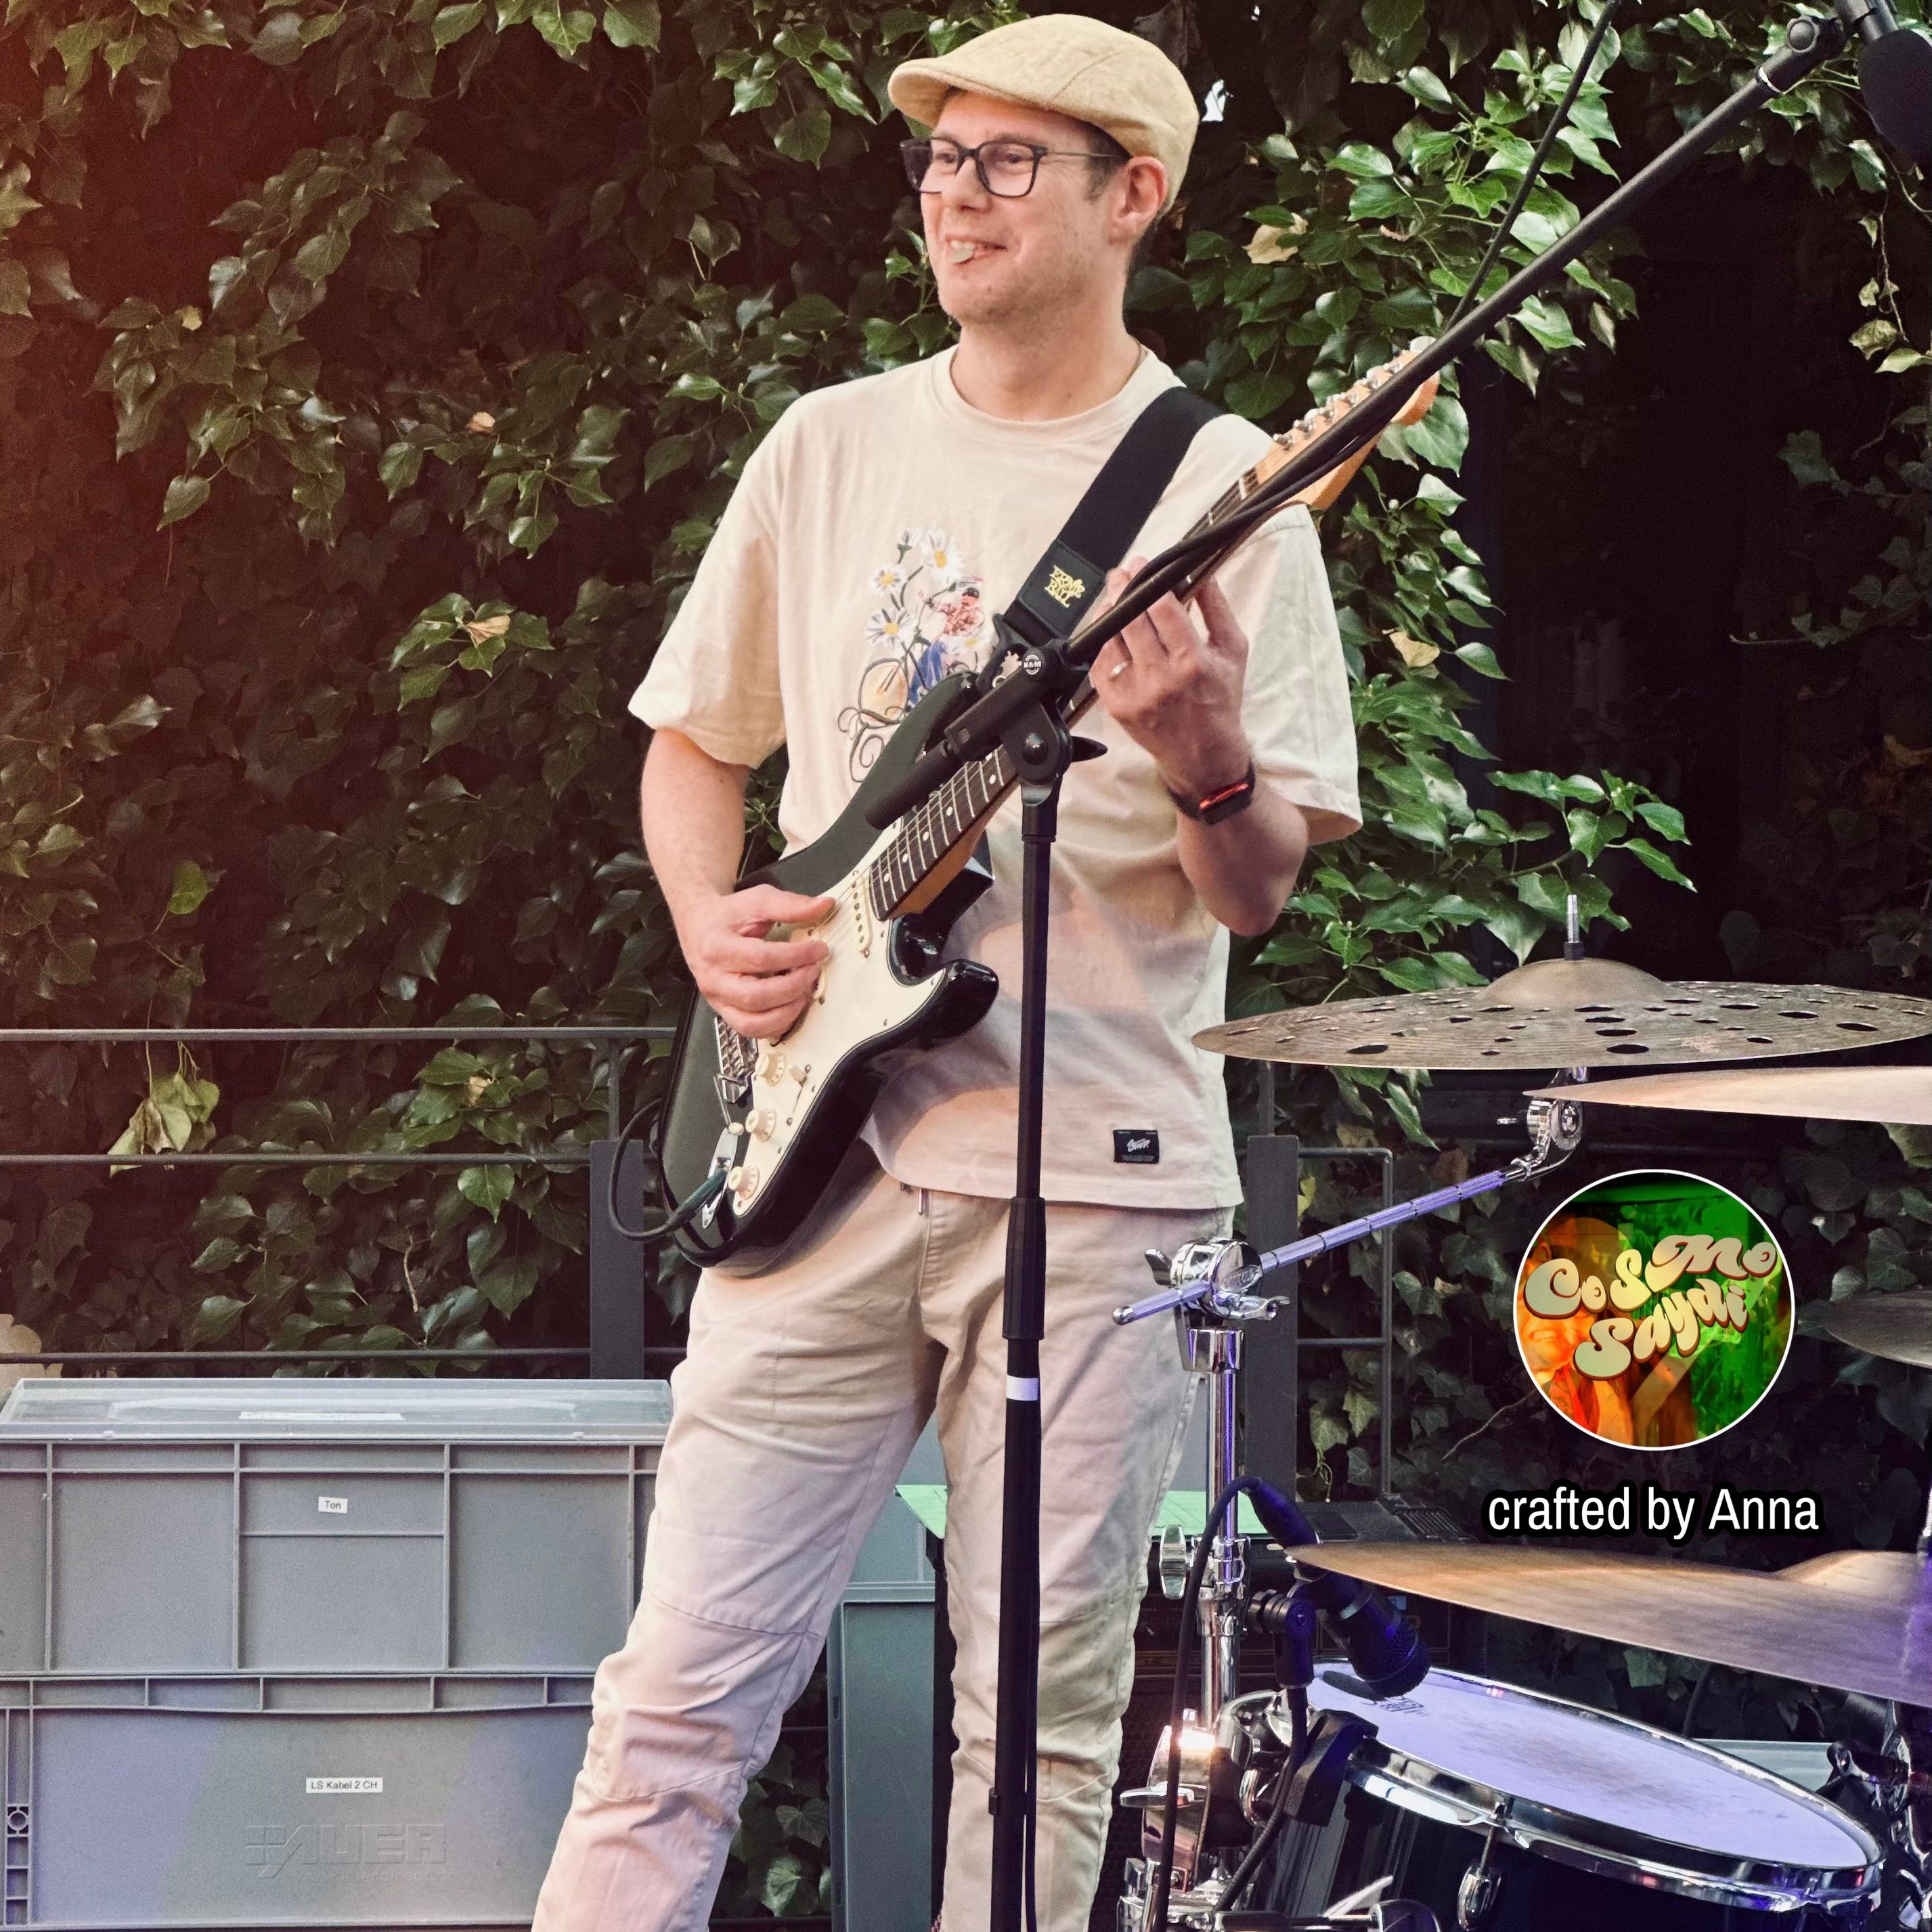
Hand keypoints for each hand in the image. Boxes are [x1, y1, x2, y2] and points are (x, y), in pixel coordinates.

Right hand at [677, 883, 833, 1040]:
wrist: (699, 926)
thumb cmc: (727, 916)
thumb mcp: (757, 901)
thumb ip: (790, 905)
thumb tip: (824, 906)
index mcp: (716, 947)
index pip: (761, 958)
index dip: (796, 956)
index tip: (819, 950)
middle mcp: (713, 978)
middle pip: (755, 996)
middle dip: (793, 987)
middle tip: (813, 972)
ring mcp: (717, 999)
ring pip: (752, 1022)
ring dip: (786, 1012)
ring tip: (804, 993)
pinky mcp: (724, 1011)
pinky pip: (750, 1030)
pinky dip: (776, 1025)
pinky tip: (791, 1007)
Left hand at [1091, 557, 1251, 798]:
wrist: (1204, 754)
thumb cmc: (1220, 700)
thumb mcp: (1232, 651)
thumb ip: (1217, 608)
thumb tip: (1201, 571)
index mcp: (1193, 662)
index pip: (1163, 609)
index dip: (1148, 581)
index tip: (1142, 565)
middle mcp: (1162, 679)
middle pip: (1131, 620)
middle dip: (1122, 589)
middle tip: (1121, 575)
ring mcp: (1136, 694)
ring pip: (1110, 640)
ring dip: (1108, 613)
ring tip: (1113, 599)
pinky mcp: (1117, 707)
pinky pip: (1101, 665)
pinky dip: (1102, 643)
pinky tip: (1109, 631)